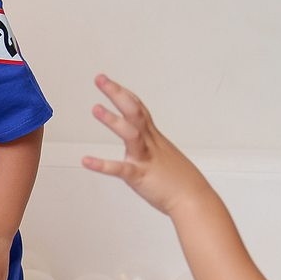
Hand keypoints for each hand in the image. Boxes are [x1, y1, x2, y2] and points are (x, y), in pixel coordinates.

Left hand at [82, 74, 207, 216]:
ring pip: (131, 135)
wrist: (195, 201)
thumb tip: (145, 144)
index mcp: (155, 138)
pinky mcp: (141, 176)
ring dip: (113, 120)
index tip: (109, 82)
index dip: (124, 94)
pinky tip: (86, 160)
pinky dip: (102, 165)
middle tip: (99, 78)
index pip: (139, 109)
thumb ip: (152, 148)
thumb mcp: (166, 157)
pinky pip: (121, 169)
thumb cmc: (181, 181)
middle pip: (134, 112)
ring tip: (95, 108)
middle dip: (117, 94)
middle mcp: (150, 143)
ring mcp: (146, 159)